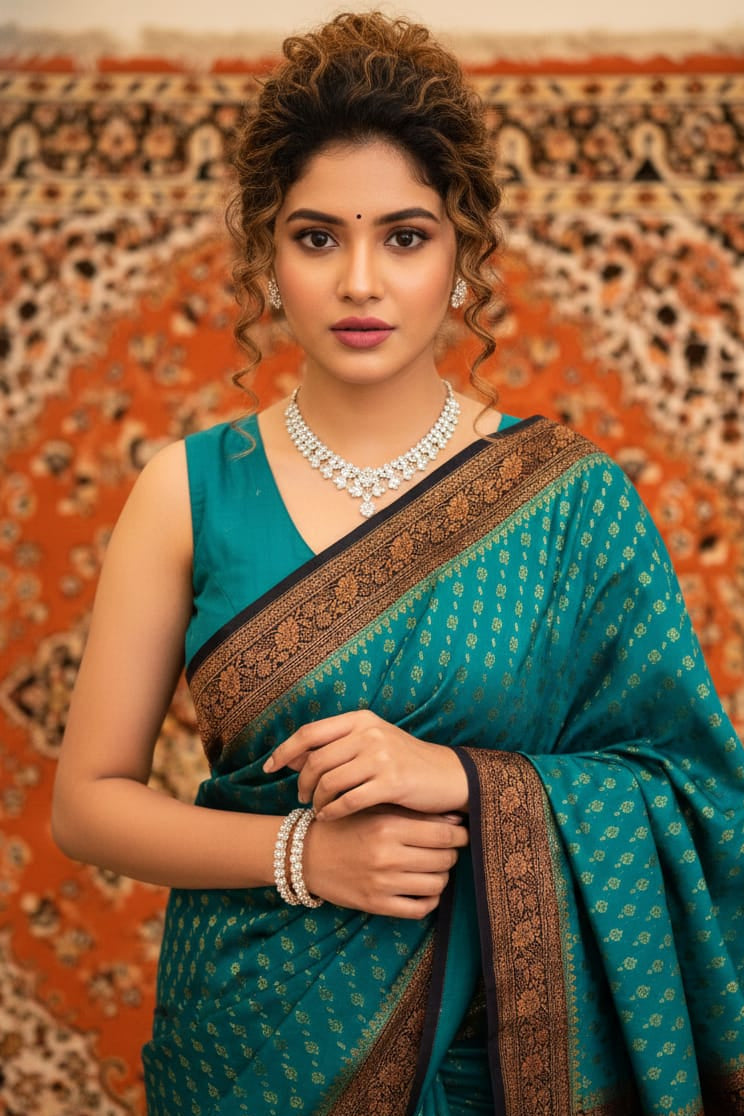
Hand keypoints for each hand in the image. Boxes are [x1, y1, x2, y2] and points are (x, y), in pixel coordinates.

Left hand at [263, 709, 468, 819]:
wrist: (449, 776)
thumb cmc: (406, 762)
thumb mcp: (372, 744)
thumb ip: (335, 747)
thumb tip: (293, 757)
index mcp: (361, 719)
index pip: (310, 732)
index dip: (284, 750)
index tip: (268, 768)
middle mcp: (369, 733)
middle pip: (316, 760)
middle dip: (301, 782)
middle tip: (300, 798)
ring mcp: (381, 756)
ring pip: (329, 781)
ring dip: (316, 800)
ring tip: (316, 809)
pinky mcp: (391, 782)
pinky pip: (348, 800)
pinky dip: (332, 811)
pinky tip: (330, 818)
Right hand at [303, 806, 468, 918]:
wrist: (306, 853)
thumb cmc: (346, 825)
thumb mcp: (376, 809)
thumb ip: (413, 813)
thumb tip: (456, 820)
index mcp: (388, 826)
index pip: (444, 835)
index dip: (460, 835)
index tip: (461, 834)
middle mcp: (387, 856)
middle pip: (444, 860)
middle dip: (451, 854)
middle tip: (446, 849)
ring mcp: (382, 884)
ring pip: (436, 885)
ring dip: (441, 876)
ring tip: (433, 867)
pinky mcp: (375, 905)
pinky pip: (419, 909)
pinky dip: (429, 900)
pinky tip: (423, 888)